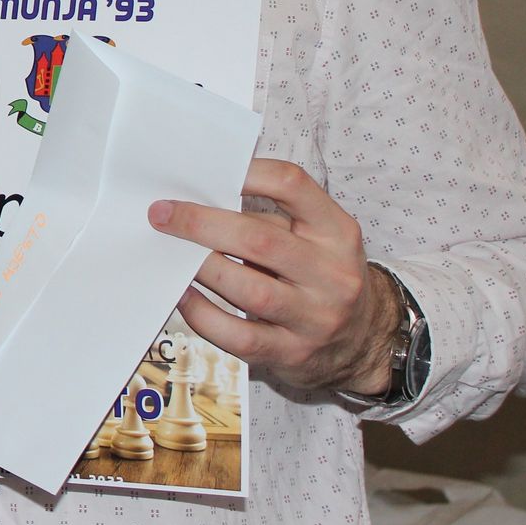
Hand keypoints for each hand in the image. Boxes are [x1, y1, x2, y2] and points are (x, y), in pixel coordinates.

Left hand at [149, 158, 398, 393]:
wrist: (363, 342)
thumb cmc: (321, 276)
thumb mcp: (316, 238)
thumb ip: (269, 217)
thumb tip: (197, 198)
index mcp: (337, 231)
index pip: (292, 185)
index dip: (246, 172)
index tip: (205, 171)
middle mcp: (332, 274)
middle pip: (260, 240)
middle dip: (202, 224)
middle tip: (162, 215)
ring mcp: (315, 318)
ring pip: (248, 289)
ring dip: (201, 267)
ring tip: (168, 251)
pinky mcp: (292, 354)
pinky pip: (239, 335)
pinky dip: (203, 314)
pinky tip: (182, 294)